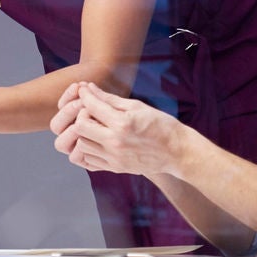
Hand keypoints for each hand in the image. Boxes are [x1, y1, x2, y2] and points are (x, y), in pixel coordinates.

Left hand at [51, 82, 179, 175]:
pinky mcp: (115, 168)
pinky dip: (89, 149)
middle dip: (81, 115)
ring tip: (95, 126)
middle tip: (90, 110)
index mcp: (122, 124)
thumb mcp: (137, 106)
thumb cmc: (160, 124)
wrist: (177, 152)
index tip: (85, 91)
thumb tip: (89, 88)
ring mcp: (114, 158)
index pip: (91, 107)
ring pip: (81, 145)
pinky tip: (98, 140)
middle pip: (79, 127)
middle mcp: (115, 143)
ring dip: (84, 133)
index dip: (85, 95)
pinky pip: (88, 160)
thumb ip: (110, 99)